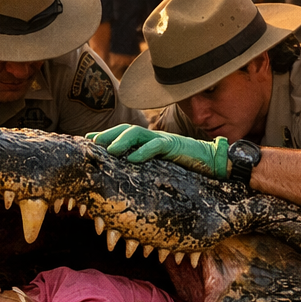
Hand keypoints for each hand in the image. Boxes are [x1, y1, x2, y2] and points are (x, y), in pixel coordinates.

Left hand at [86, 125, 228, 178]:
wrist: (213, 162)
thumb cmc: (186, 167)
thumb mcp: (159, 167)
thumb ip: (145, 165)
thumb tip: (125, 172)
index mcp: (148, 142)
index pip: (123, 134)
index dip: (105, 135)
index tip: (88, 141)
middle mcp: (154, 137)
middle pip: (126, 129)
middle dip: (108, 135)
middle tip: (93, 143)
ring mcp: (164, 140)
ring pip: (139, 133)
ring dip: (121, 140)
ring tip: (109, 150)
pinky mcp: (176, 146)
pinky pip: (157, 146)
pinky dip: (143, 151)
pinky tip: (132, 159)